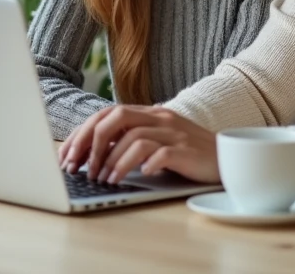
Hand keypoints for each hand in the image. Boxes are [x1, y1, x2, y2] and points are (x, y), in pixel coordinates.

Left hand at [58, 105, 219, 184]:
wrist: (227, 158)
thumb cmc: (188, 153)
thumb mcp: (156, 141)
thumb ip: (130, 140)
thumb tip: (92, 152)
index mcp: (150, 113)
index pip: (107, 114)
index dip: (83, 133)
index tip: (67, 156)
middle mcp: (160, 118)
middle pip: (116, 118)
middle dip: (92, 144)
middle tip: (81, 168)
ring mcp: (174, 132)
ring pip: (134, 138)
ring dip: (113, 160)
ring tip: (104, 180)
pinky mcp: (187, 150)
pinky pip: (160, 153)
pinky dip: (143, 164)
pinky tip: (136, 176)